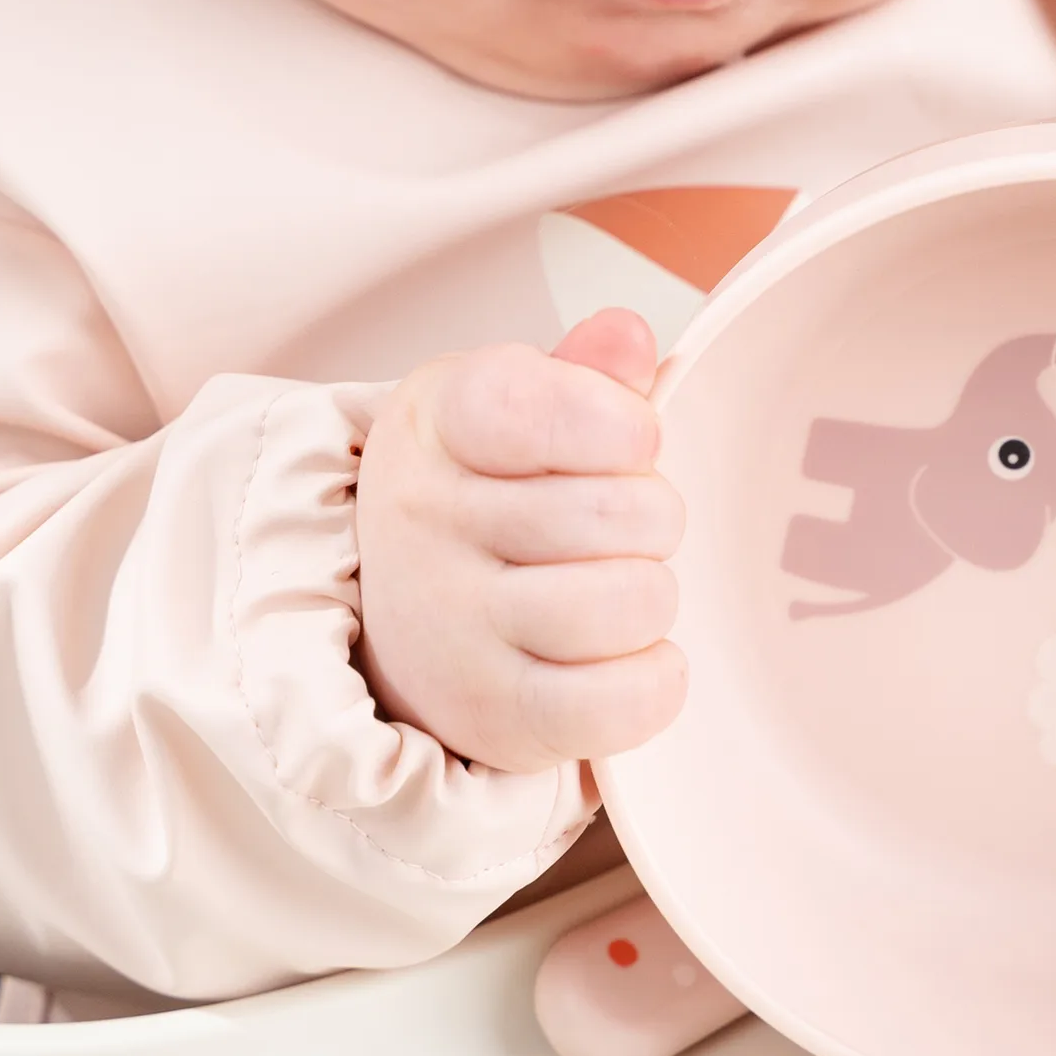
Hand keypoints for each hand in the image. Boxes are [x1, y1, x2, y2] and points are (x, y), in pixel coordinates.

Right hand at [355, 310, 685, 771]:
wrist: (400, 625)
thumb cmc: (483, 501)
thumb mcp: (515, 409)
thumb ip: (582, 373)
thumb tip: (628, 339)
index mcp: (437, 421)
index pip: (533, 407)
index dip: (619, 422)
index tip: (632, 437)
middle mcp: (427, 522)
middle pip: (619, 511)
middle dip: (653, 515)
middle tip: (623, 526)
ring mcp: (453, 628)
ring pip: (633, 601)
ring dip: (651, 594)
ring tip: (617, 586)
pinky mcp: (491, 716)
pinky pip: (625, 701)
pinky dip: (655, 680)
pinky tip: (628, 655)